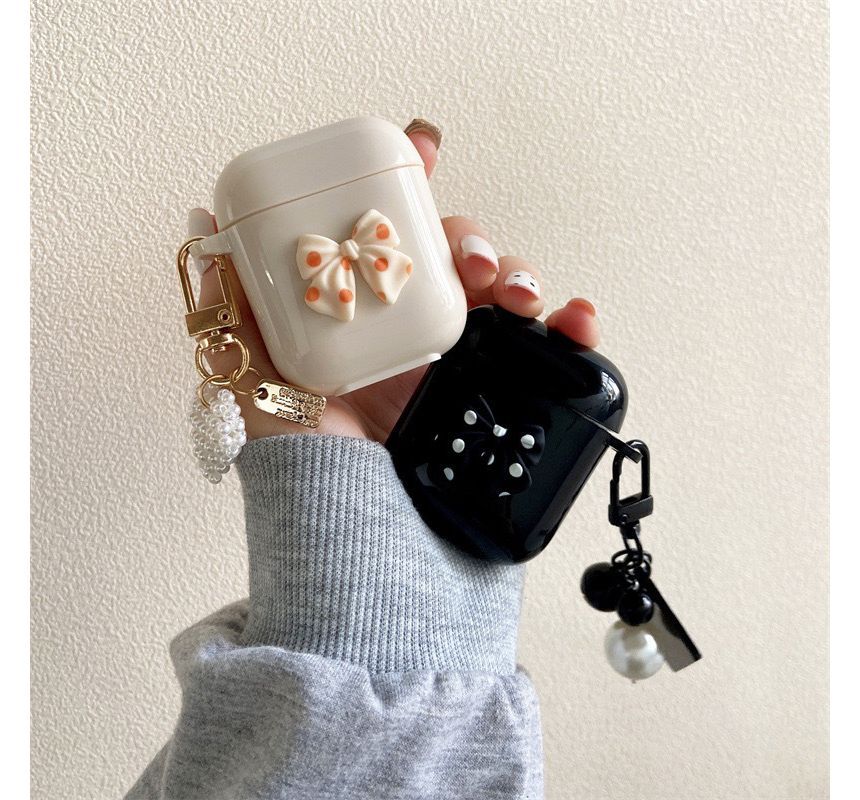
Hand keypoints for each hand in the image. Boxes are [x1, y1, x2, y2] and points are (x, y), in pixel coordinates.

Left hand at [191, 120, 599, 443]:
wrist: (355, 543)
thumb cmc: (302, 469)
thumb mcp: (250, 381)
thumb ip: (232, 306)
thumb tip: (204, 223)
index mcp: (364, 314)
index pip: (390, 232)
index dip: (409, 183)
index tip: (420, 145)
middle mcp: (414, 332)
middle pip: (458, 254)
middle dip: (473, 238)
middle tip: (469, 262)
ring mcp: (461, 365)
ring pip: (506, 292)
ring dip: (522, 274)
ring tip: (519, 297)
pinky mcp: (500, 398)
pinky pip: (546, 354)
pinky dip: (570, 329)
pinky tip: (574, 323)